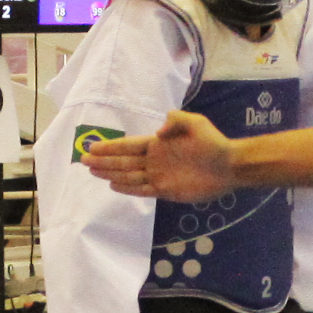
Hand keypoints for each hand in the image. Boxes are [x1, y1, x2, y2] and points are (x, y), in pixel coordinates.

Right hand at [85, 109, 235, 202]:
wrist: (228, 166)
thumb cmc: (213, 143)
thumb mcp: (195, 123)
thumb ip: (175, 121)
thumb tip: (157, 132)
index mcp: (157, 144)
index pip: (128, 146)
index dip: (111, 147)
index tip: (93, 146)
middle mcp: (154, 160)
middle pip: (123, 161)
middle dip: (104, 161)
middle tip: (83, 160)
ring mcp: (159, 176)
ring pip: (129, 176)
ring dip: (110, 174)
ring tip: (93, 172)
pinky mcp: (166, 191)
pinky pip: (142, 190)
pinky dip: (127, 189)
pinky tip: (113, 186)